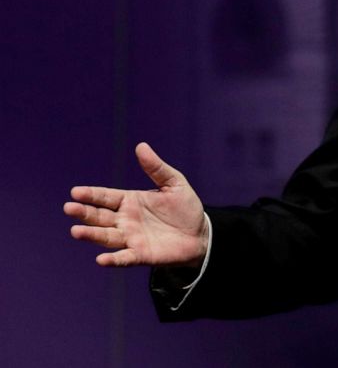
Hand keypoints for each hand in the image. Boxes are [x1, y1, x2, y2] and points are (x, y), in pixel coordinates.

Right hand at [64, 142, 207, 267]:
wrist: (201, 234)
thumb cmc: (185, 207)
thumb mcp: (174, 183)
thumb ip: (156, 168)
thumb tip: (141, 146)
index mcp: (130, 201)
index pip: (105, 197)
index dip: (91, 195)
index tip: (75, 192)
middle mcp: (125, 220)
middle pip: (99, 217)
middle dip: (84, 213)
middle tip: (69, 208)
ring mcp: (131, 238)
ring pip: (106, 237)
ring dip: (91, 235)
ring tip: (76, 231)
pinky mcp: (141, 255)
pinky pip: (124, 258)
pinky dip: (113, 260)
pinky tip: (101, 260)